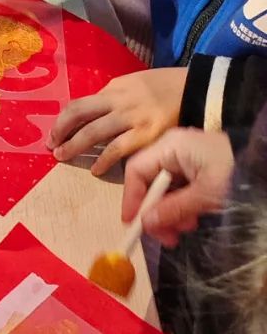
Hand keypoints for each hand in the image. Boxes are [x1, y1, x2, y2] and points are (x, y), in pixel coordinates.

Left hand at [49, 67, 188, 175]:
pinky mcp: (146, 134)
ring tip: (63, 157)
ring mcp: (131, 117)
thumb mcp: (133, 85)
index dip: (63, 120)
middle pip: (79, 114)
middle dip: (61, 131)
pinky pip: (118, 149)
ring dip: (75, 146)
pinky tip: (97, 170)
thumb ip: (114, 98)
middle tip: (51, 147)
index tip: (54, 133)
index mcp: (113, 88)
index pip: (80, 104)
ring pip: (94, 132)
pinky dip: (104, 160)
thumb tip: (95, 113)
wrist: (195, 89)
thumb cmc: (164, 89)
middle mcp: (118, 100)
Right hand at [122, 130, 234, 246]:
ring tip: (187, 228)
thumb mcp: (204, 195)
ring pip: (164, 189)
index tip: (133, 225)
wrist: (265, 167)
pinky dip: (182, 207)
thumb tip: (145, 223)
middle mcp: (172, 150)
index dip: (132, 198)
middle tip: (167, 238)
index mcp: (169, 147)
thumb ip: (173, 209)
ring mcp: (185, 158)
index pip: (136, 170)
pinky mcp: (196, 168)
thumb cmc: (232, 174)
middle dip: (156, 211)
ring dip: (171, 212)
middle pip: (150, 181)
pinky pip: (178, 189)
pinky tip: (193, 219)